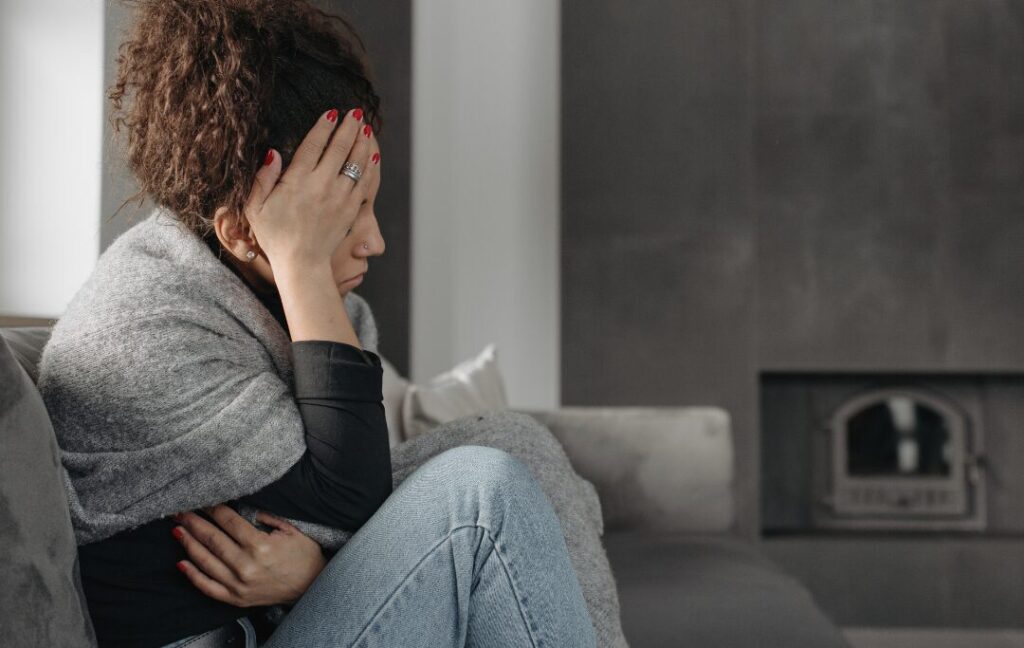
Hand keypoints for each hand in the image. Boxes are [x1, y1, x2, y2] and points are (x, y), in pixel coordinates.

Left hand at [172, 504, 326, 607]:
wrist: (312, 586)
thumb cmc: (304, 555)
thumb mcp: (291, 530)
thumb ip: (267, 516)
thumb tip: (242, 506)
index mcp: (260, 546)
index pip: (228, 522)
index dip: (213, 509)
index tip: (202, 500)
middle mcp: (246, 566)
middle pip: (212, 539)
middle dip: (193, 522)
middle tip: (179, 511)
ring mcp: (238, 585)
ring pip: (205, 561)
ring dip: (188, 544)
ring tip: (177, 530)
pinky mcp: (236, 598)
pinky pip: (208, 587)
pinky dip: (193, 575)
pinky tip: (181, 563)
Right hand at [245, 107, 379, 269]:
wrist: (302, 263)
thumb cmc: (275, 236)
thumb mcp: (255, 208)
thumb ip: (261, 179)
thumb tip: (274, 153)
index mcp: (297, 180)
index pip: (313, 145)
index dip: (324, 127)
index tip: (331, 113)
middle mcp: (322, 185)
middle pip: (340, 148)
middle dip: (349, 127)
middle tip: (355, 111)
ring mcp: (340, 196)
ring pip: (356, 162)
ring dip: (362, 141)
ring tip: (366, 126)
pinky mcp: (352, 209)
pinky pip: (366, 181)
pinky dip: (371, 165)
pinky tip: (373, 153)